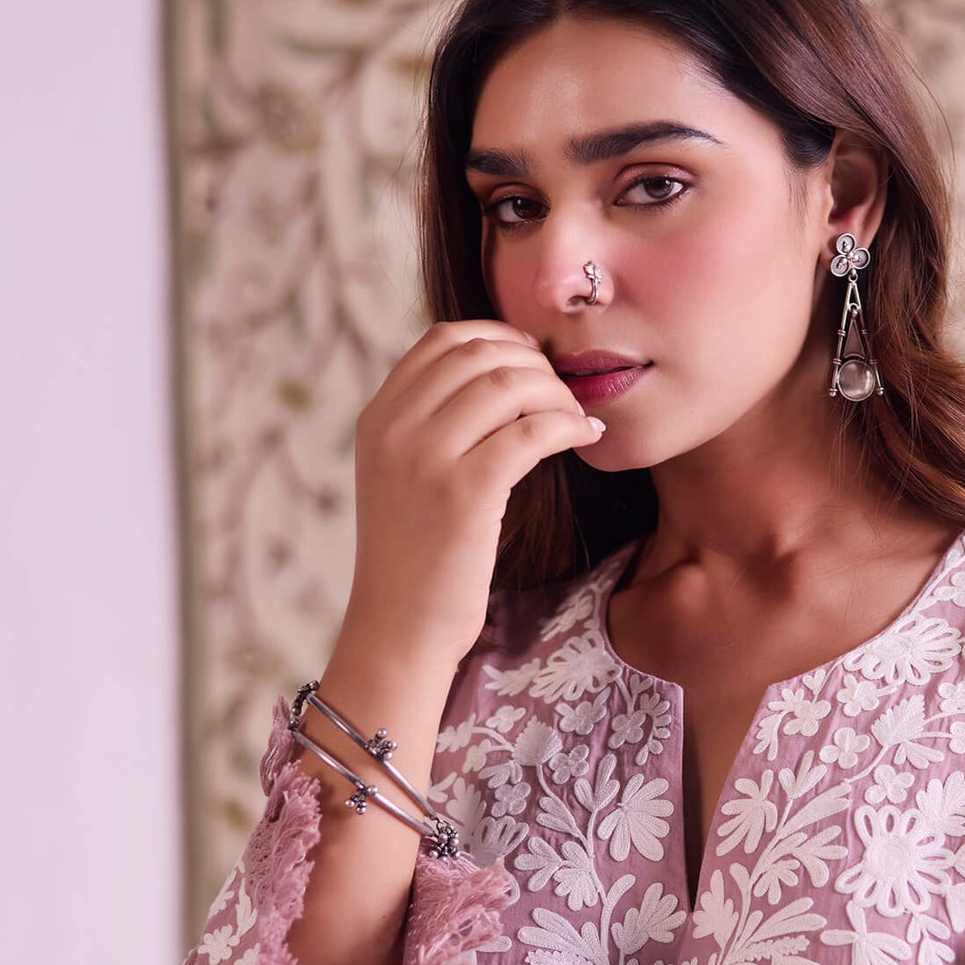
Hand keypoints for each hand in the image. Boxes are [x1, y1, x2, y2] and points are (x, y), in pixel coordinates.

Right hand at [345, 318, 605, 664]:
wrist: (398, 627)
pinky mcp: (464, 494)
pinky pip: (532, 432)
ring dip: (557, 394)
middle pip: (481, 354)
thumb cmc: (415, 557)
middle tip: (563, 393)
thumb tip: (499, 377)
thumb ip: (430, 425)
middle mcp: (395, 429)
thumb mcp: (401, 476)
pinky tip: (586, 436)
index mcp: (378, 417)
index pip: (443, 338)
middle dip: (534, 364)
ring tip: (576, 418)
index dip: (499, 337)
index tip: (533, 361)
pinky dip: (569, 425)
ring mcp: (425, 459)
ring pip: (510, 386)